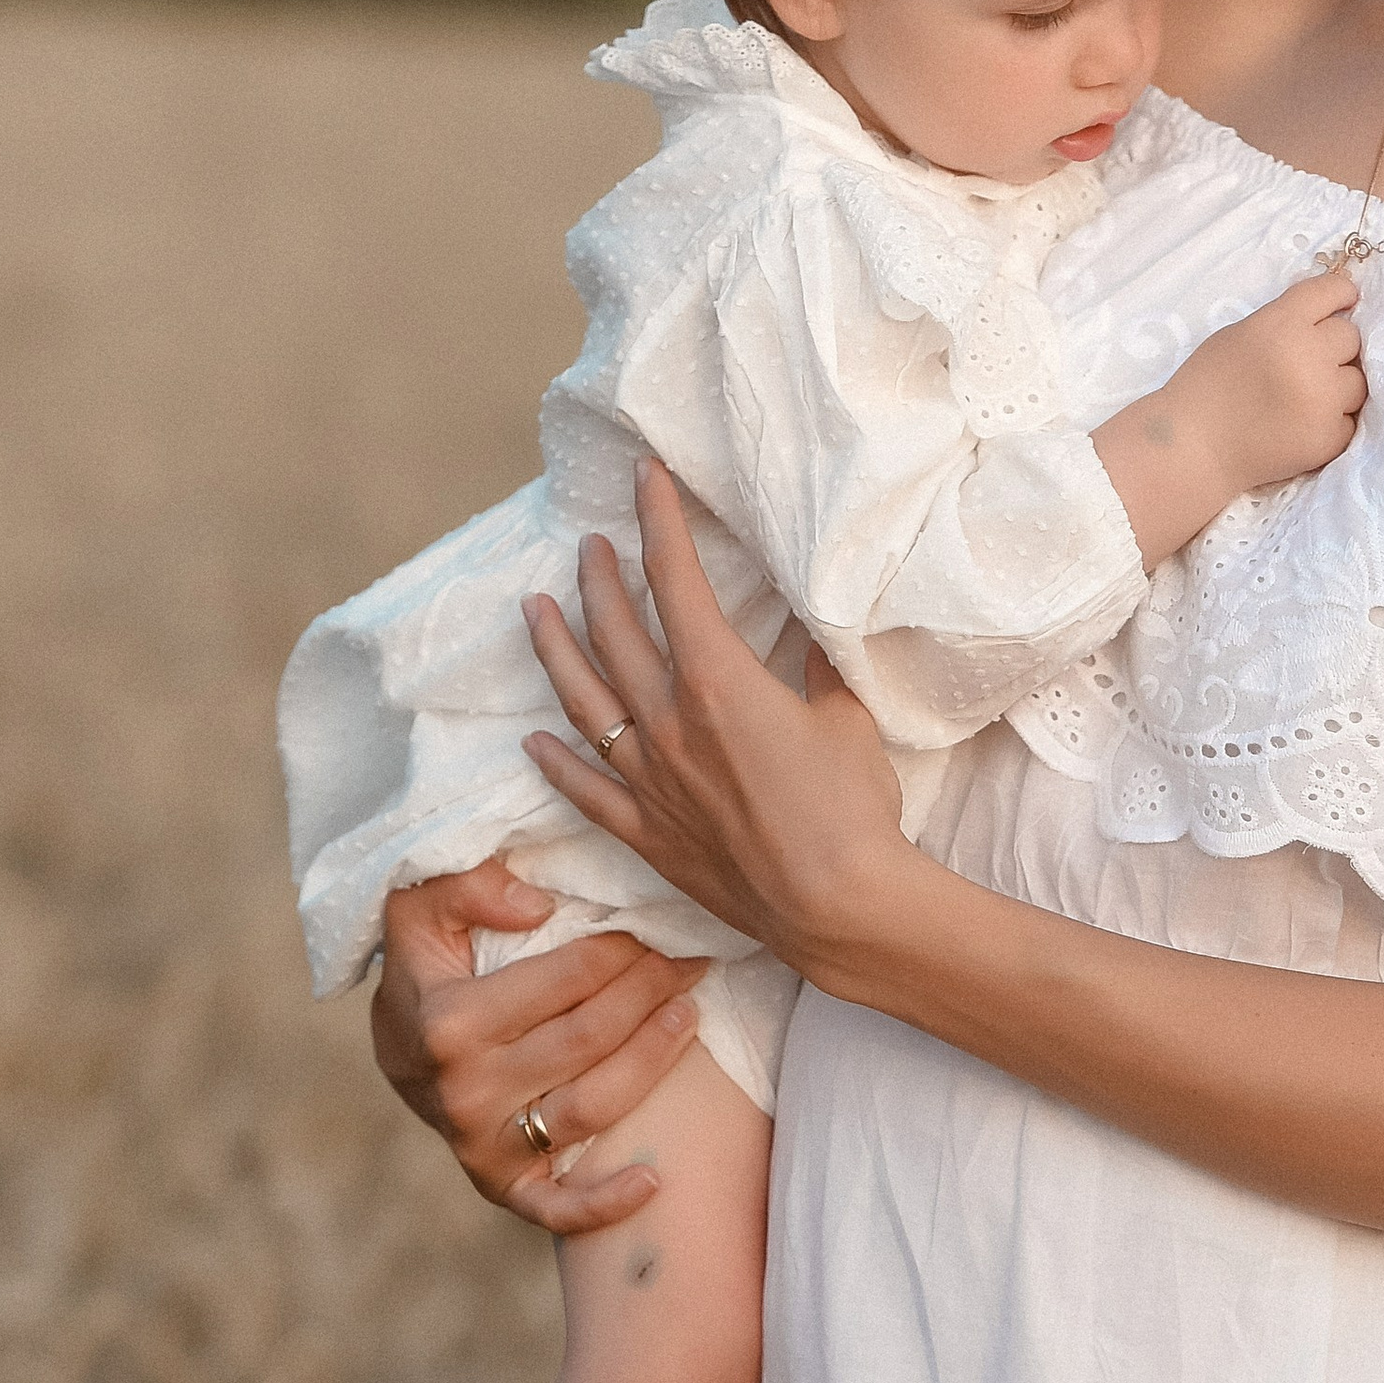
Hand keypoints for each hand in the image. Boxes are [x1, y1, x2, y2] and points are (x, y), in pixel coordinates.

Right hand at [372, 855, 708, 1236]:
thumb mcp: (419, 910)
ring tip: (689, 1016)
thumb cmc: (424, 970)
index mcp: (451, 1021)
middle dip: (649, 992)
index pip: (564, 979)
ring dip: (653, 1061)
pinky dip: (604, 1204)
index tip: (658, 928)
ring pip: (592, 1107)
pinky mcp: (499, 1185)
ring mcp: (483, 1144)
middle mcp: (467, 1090)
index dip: (621, 950)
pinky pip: (556, 1208)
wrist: (397, 1050)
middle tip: (690, 962)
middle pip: (589, 1038)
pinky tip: (653, 1181)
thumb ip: (466, 885)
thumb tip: (538, 905)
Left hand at [520, 462, 916, 988]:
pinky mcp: (648, 832)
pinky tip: (534, 741)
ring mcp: (650, 779)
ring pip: (584, 702)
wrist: (834, 904)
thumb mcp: (845, 716)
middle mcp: (669, 722)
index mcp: (718, 681)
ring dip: (557, 651)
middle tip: (589, 545)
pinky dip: (557, 763)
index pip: (677, 582)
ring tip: (534, 611)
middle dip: (600, 579)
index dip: (659, 522)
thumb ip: (816, 665)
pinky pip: (587, 790)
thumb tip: (808, 625)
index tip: (644, 479)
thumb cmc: (850, 807)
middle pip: (617, 633)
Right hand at [1177, 268, 1367, 492]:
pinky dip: (1331, 422)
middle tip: (1305, 363)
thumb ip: (1284, 321)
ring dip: (1337, 386)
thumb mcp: (1240, 333)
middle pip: (1350, 337)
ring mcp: (1324, 400)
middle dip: (1332, 347)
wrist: (1194, 448)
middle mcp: (1310, 357)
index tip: (1344, 300)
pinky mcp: (1330, 438)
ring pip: (1357, 381)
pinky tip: (1301, 425)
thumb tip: (1325, 318)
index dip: (1341, 294)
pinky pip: (1349, 419)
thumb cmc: (1207, 384)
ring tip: (1305, 398)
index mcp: (1283, 324)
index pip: (1331, 291)